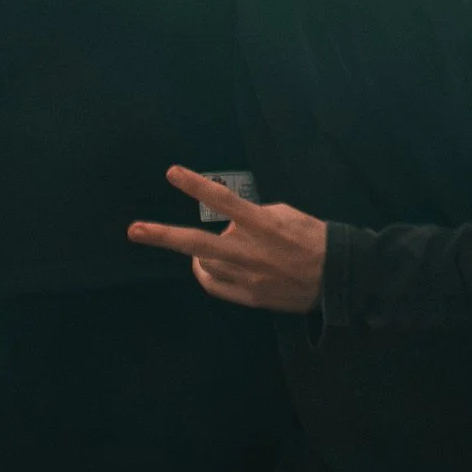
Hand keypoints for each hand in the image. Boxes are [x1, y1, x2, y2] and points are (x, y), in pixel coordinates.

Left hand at [129, 167, 327, 312]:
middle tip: (135, 230)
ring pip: (203, 264)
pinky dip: (205, 273)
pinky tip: (203, 266)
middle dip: (163, 235)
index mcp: (262, 224)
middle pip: (196, 243)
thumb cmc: (313, 238)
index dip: (195, 185)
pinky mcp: (249, 298)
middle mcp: (249, 251)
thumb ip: (254, 215)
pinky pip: (214, 285)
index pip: (222, 200)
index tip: (172, 173)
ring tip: (198, 248)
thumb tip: (230, 222)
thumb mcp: (286, 214)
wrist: (336, 277)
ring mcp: (247, 278)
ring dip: (196, 253)